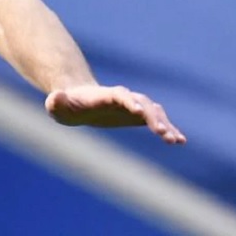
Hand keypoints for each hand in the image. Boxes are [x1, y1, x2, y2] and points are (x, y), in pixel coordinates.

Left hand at [45, 85, 185, 144]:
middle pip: (141, 103)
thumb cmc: (66, 104)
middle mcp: (122, 98)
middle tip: (162, 133)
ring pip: (153, 111)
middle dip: (151, 116)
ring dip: (165, 124)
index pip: (119, 95)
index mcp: (103, 95)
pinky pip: (157, 120)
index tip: (138, 112)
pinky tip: (180, 140)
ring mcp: (132, 105)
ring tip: (176, 140)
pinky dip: (168, 128)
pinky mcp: (138, 115)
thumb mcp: (57, 104)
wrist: (77, 101)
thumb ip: (56, 101)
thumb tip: (55, 97)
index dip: (128, 101)